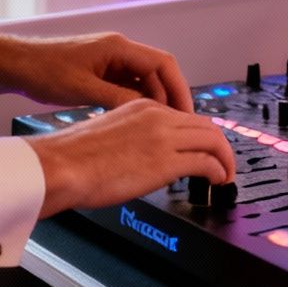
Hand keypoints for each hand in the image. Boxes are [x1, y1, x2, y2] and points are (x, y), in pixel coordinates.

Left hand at [0, 31, 196, 112]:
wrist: (17, 65)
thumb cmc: (44, 71)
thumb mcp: (83, 90)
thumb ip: (117, 99)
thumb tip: (148, 112)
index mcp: (118, 48)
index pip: (163, 64)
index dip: (179, 88)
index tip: (186, 113)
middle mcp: (119, 51)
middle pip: (159, 73)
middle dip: (171, 98)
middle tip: (180, 126)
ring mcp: (111, 61)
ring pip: (146, 81)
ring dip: (156, 102)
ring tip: (163, 128)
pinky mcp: (102, 72)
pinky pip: (130, 86)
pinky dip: (139, 102)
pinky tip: (139, 122)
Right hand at [25, 99, 235, 216]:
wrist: (61, 165)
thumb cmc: (71, 156)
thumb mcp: (107, 132)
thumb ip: (129, 137)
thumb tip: (139, 157)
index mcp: (140, 105)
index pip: (183, 115)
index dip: (199, 133)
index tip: (202, 148)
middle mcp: (156, 116)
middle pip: (205, 124)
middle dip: (220, 144)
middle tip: (223, 162)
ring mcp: (163, 137)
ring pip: (212, 140)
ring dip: (225, 158)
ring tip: (225, 174)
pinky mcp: (166, 161)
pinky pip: (206, 162)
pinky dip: (219, 171)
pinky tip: (217, 181)